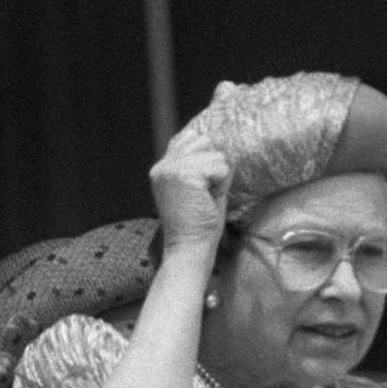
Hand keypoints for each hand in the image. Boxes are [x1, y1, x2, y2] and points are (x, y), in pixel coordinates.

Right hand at [150, 126, 230, 250]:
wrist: (188, 249)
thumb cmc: (198, 225)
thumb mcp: (198, 189)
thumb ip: (204, 165)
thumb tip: (224, 146)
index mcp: (162, 169)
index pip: (190, 138)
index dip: (205, 157)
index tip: (201, 187)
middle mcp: (163, 166)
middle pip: (204, 140)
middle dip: (213, 166)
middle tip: (203, 195)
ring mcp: (171, 169)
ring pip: (215, 154)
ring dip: (218, 178)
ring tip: (204, 199)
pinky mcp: (185, 174)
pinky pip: (220, 167)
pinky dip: (221, 185)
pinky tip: (207, 201)